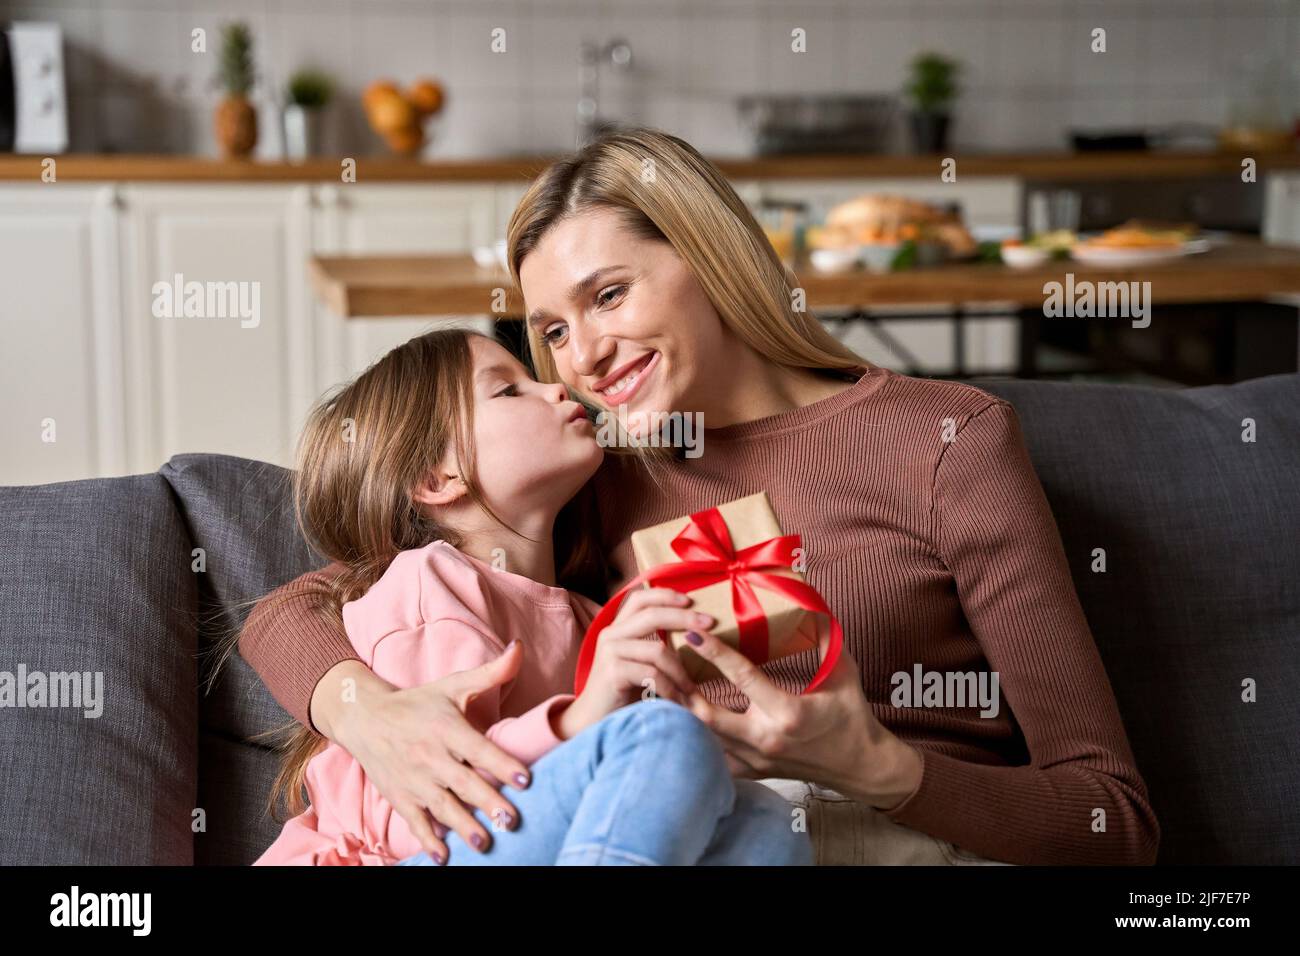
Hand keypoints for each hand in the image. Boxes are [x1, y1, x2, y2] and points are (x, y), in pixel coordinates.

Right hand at [318, 647, 533, 861]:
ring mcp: (414, 779)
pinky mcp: (400, 797)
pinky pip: (415, 822)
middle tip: (512, 819)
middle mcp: (430, 755)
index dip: (502, 764)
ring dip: (463, 826)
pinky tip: (444, 856)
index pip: (479, 748)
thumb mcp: (453, 684)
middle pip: (464, 782)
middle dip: (488, 802)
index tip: (525, 779)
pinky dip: (428, 840)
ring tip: (485, 843)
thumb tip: (520, 648)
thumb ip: (492, 672)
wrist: (365, 718)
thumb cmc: (418, 702)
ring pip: (442, 806)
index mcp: (447, 728)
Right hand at [560, 588, 706, 737]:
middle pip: (652, 615)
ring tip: (693, 690)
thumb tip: (693, 632)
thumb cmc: (622, 693)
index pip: (640, 598)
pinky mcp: (612, 672)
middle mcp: (610, 634)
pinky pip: (652, 674)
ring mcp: (610, 652)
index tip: (691, 599)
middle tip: (710, 624)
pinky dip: (670, 689)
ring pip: (658, 650)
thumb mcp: (638, 663)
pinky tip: (678, 702)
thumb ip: (653, 644)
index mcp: (617, 628)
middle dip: (685, 618)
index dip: (665, 594)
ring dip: (681, 671)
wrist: (594, 722)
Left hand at [680, 631, 923, 809]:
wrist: (861, 768)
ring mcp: (757, 760)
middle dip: (683, 690)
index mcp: (788, 713)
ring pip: (705, 739)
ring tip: (664, 685)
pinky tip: (680, 717)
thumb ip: (825, 637)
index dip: (715, 654)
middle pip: (709, 716)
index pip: (743, 678)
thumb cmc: (853, 717)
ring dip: (683, 713)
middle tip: (666, 662)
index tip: (692, 634)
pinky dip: (694, 737)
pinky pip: (713, 757)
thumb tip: (809, 600)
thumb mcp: (844, 673)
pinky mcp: (753, 772)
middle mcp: (766, 740)